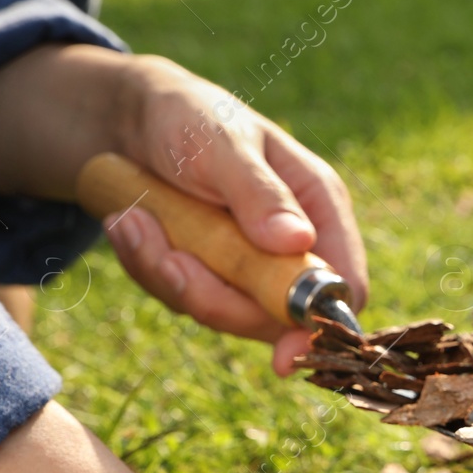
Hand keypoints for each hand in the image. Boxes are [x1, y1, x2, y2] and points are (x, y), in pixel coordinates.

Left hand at [106, 55, 368, 373]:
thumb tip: (297, 241)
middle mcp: (293, 246)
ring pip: (221, 311)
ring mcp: (250, 267)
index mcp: (319, 207)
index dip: (319, 324)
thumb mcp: (222, 143)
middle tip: (167, 259)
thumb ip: (259, 194)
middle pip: (277, 315)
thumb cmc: (189, 116)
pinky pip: (181, 298)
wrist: (129, 120)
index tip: (282, 355)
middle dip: (215, 296)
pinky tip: (129, 222)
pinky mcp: (209, 277)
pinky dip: (148, 266)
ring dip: (169, 273)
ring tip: (132, 219)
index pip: (343, 286)